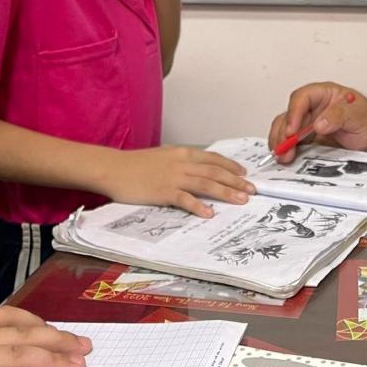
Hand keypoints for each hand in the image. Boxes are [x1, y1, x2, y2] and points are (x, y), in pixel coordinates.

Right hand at [95, 145, 254, 216]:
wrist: (114, 168)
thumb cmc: (136, 164)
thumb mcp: (164, 156)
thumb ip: (181, 162)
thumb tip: (198, 170)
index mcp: (183, 153)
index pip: (214, 159)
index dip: (231, 167)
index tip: (245, 174)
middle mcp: (182, 163)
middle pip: (215, 172)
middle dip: (236, 181)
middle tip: (252, 190)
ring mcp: (173, 177)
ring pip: (206, 184)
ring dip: (226, 192)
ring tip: (241, 200)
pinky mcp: (163, 191)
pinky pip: (184, 199)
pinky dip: (198, 206)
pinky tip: (209, 213)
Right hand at [268, 82, 366, 163]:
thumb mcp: (359, 116)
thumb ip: (339, 116)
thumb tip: (318, 123)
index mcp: (324, 94)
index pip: (302, 98)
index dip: (294, 112)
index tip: (293, 130)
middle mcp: (313, 107)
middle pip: (289, 114)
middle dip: (283, 131)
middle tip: (284, 147)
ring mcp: (309, 123)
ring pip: (285, 128)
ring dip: (281, 142)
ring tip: (284, 156)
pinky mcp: (308, 139)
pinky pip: (292, 142)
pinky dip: (287, 150)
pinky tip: (287, 158)